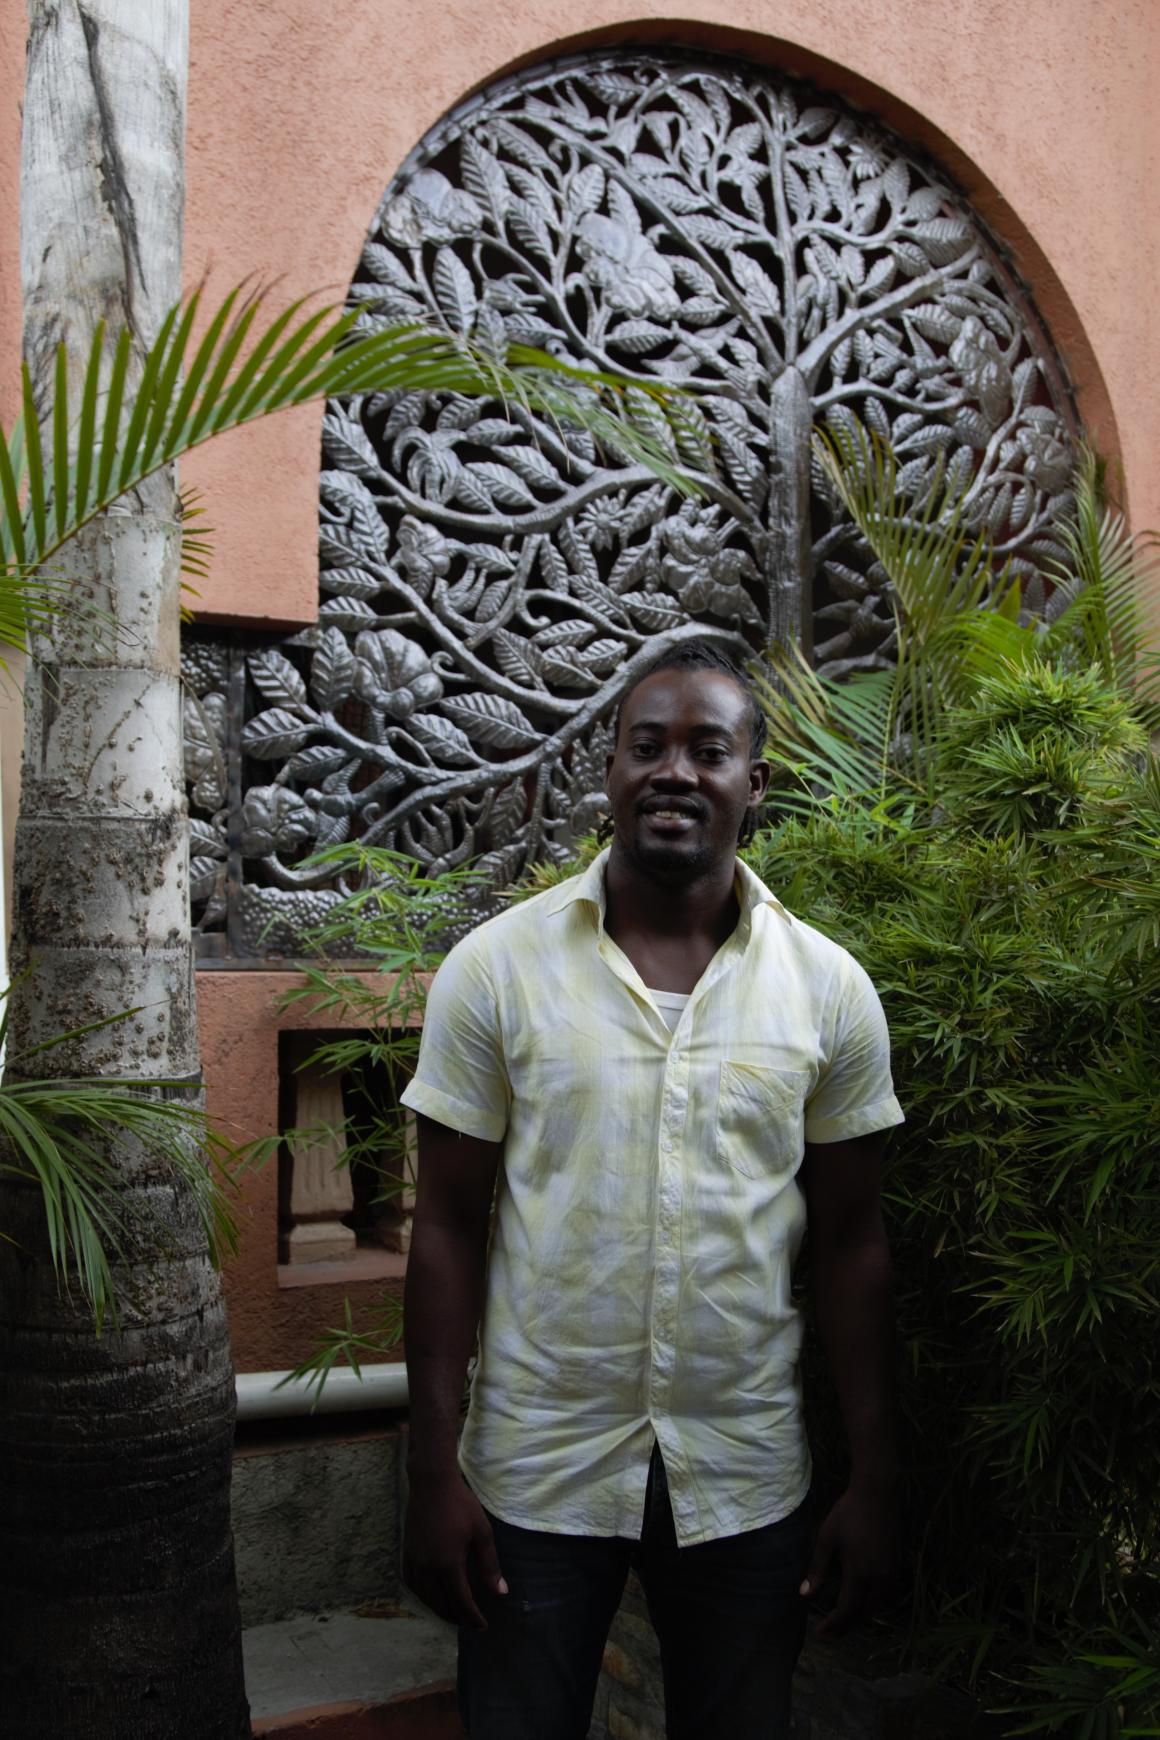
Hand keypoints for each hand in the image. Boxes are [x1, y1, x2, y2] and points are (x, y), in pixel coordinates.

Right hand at [403, 1471, 507, 1629]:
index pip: (461, 1602)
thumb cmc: (461, 1505)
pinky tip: (430, 1595)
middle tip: (469, 1622)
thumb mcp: (482, 1533)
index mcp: (448, 1565)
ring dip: (439, 1609)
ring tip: (452, 1613)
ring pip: (424, 1597)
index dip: (472, 1617)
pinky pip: (412, 1584)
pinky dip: (422, 1595)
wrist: (432, 1483)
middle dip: (456, 1617)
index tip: (483, 1626)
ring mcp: (414, 1561)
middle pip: (441, 1604)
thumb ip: (490, 1566)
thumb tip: (500, 1593)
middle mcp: (428, 1568)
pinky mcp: (407, 1553)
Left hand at [799, 1483, 899, 1636]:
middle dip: (846, 1626)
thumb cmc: (847, 1513)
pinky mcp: (897, 1565)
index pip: (847, 1610)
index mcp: (859, 1573)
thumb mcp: (826, 1539)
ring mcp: (891, 1573)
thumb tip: (804, 1595)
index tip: (820, 1633)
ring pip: (877, 1606)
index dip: (833, 1625)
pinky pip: (887, 1595)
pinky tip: (863, 1599)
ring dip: (861, 1615)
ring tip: (844, 1618)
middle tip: (830, 1631)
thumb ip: (817, 1569)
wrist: (877, 1494)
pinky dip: (874, 1603)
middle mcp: (879, 1578)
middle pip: (864, 1613)